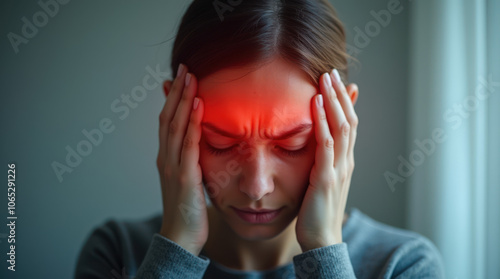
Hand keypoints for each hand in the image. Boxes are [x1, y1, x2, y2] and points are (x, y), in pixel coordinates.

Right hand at [157, 63, 207, 255]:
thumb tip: (200, 147)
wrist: (181, 237)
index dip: (172, 99)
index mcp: (167, 158)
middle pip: (168, 118)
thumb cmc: (188, 211)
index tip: (180, 78)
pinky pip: (188, 144)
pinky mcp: (184, 176)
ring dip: (182, 99)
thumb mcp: (189, 180)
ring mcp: (172, 166)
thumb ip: (191, 161)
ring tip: (190, 77)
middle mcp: (166, 158)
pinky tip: (198, 105)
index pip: (168, 122)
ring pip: (175, 126)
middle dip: (176, 91)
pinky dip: (192, 123)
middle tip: (185, 68)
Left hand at [295, 69, 358, 251]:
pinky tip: (315, 105)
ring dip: (333, 101)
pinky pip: (326, 145)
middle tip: (330, 71)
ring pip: (341, 127)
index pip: (348, 124)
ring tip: (325, 79)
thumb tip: (321, 142)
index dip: (344, 101)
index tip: (335, 81)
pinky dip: (322, 122)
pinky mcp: (325, 178)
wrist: (321, 238)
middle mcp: (346, 161)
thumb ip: (323, 159)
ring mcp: (338, 169)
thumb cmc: (318, 209)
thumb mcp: (322, 179)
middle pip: (348, 120)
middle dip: (339, 95)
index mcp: (345, 160)